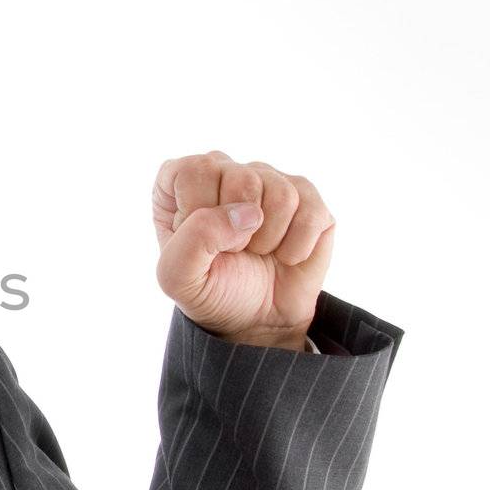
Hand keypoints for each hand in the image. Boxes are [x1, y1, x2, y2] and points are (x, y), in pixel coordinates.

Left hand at [151, 151, 334, 348]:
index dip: (199, 213)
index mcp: (182, 180)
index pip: (194, 170)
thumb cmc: (210, 290)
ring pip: (281, 194)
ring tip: (257, 251)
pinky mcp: (307, 198)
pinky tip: (284, 255)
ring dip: (267, 240)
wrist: (255, 319)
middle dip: (237, 232)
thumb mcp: (177, 276)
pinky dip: (296, 248)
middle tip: (234, 250)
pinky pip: (312, 213)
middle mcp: (226, 170)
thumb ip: (193, 239)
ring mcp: (269, 179)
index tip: (202, 241)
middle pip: (241, 177)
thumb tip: (248, 213)